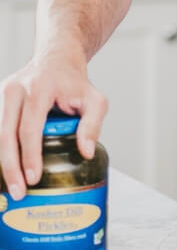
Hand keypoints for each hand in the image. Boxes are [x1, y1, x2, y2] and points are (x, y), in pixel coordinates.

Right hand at [0, 52, 106, 199]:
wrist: (56, 58)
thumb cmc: (75, 82)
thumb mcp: (94, 99)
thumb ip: (93, 124)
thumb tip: (86, 152)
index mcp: (39, 89)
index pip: (29, 128)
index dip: (30, 156)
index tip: (33, 178)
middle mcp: (15, 90)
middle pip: (5, 135)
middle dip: (10, 167)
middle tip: (18, 191)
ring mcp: (2, 94)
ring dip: (2, 162)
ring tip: (10, 185)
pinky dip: (1, 151)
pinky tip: (5, 168)